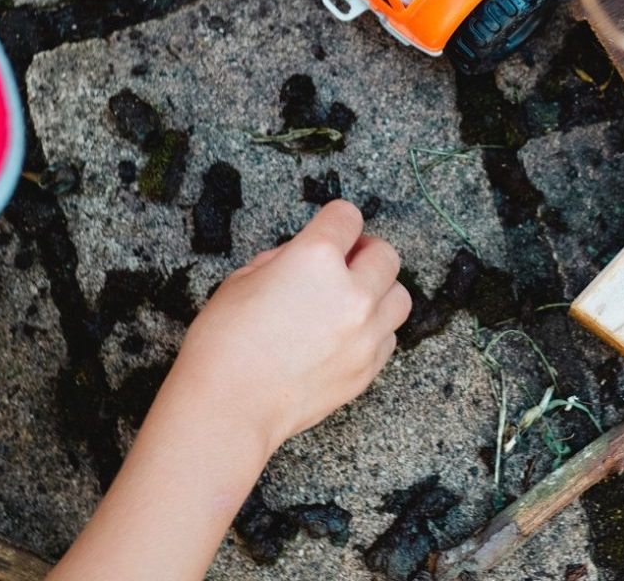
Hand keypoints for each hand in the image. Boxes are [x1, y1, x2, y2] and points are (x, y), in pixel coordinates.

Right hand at [168, 200, 410, 454]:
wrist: (229, 407)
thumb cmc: (224, 344)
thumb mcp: (242, 279)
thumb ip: (282, 259)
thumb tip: (300, 256)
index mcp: (316, 258)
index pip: (347, 217)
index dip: (337, 221)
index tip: (333, 228)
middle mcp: (351, 291)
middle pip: (385, 254)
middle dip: (364, 252)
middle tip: (347, 261)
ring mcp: (365, 333)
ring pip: (399, 296)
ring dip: (379, 291)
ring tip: (353, 299)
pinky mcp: (368, 367)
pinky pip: (389, 337)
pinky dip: (375, 330)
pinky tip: (349, 334)